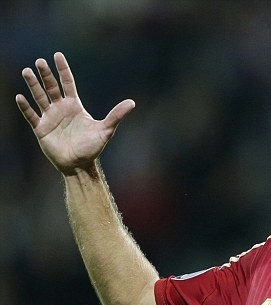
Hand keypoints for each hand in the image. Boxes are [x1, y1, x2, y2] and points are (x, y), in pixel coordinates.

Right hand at [15, 52, 134, 173]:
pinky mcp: (41, 129)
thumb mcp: (106, 130)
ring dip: (33, 85)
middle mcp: (60, 109)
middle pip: (51, 87)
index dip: (63, 69)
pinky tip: (20, 97)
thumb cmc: (92, 147)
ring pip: (39, 97)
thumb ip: (116, 115)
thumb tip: (132, 103)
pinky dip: (26, 107)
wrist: (79, 164)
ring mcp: (49, 118)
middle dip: (46, 75)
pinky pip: (31, 115)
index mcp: (75, 106)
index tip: (57, 55)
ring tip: (27, 71)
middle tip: (40, 62)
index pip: (68, 83)